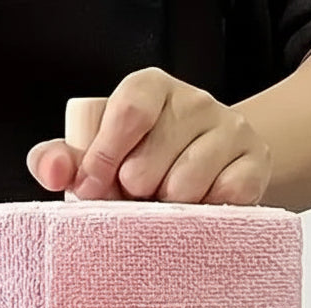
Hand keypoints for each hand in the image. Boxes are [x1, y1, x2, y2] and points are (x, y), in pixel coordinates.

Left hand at [27, 67, 271, 204]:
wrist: (207, 174)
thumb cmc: (140, 164)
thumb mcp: (95, 156)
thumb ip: (62, 160)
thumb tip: (54, 171)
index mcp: (148, 88)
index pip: (128, 112)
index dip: (104, 157)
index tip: (92, 188)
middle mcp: (193, 100)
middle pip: (150, 162)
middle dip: (135, 193)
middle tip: (138, 196)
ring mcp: (230, 129)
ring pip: (186, 188)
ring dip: (168, 209)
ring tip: (167, 202)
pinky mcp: (255, 162)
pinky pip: (223, 200)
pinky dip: (204, 216)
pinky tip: (199, 207)